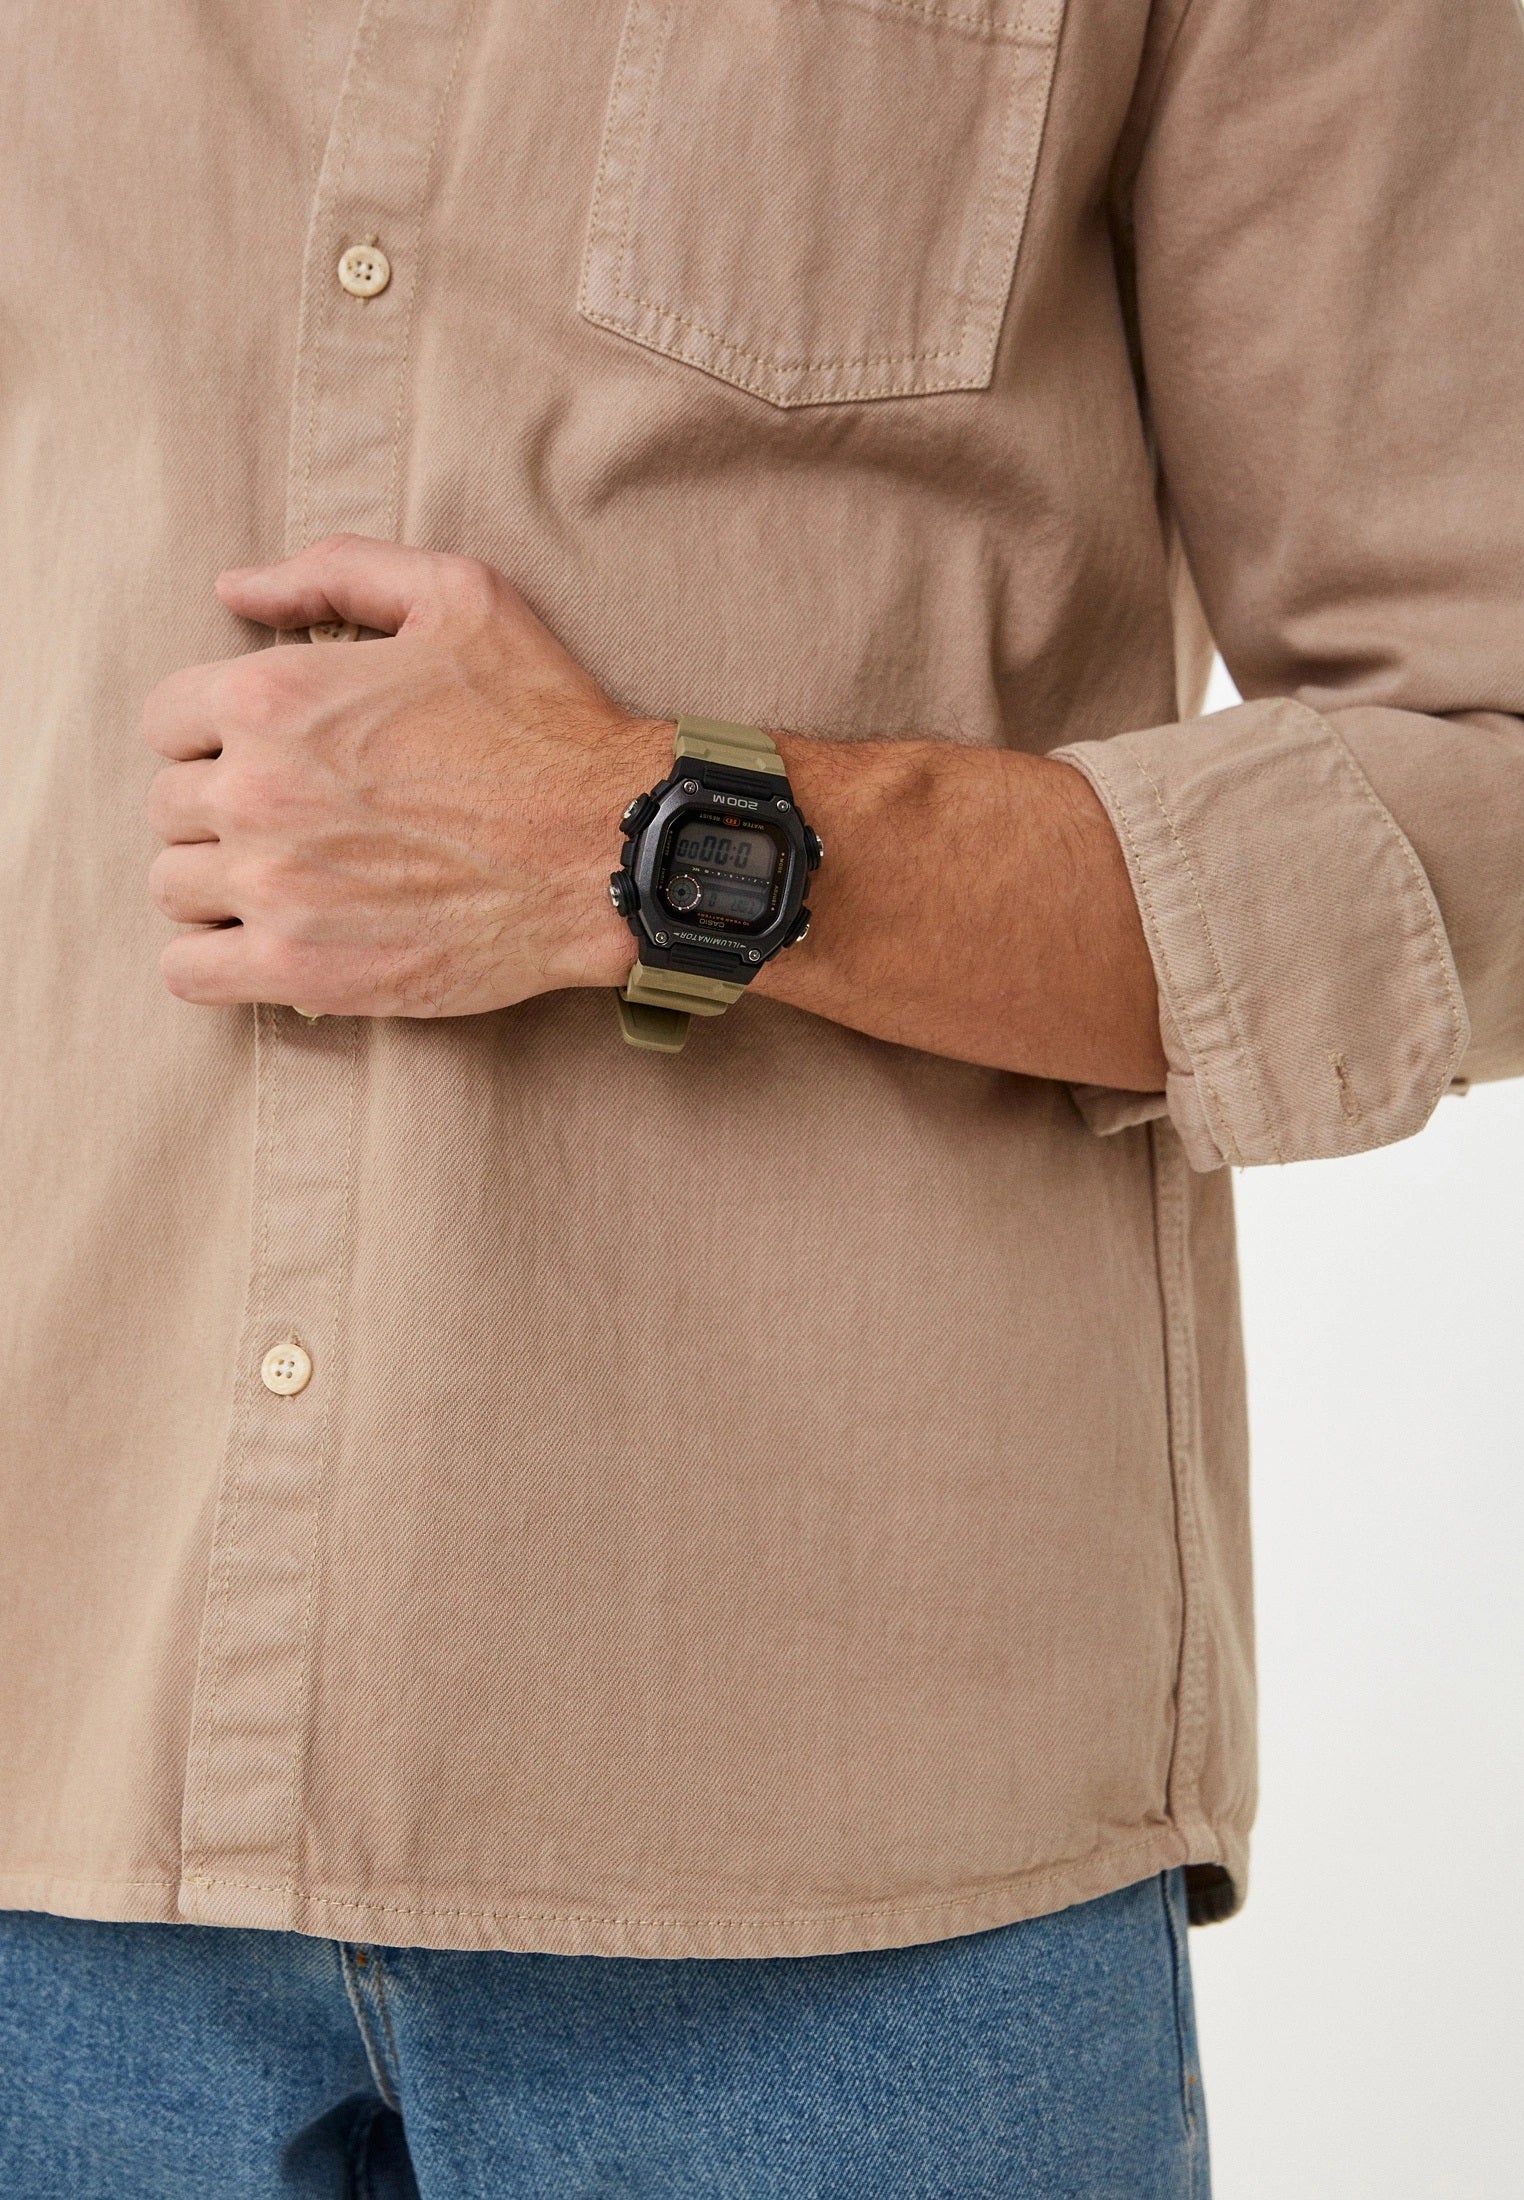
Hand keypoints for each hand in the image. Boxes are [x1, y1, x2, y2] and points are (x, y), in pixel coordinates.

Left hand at [143, 535, 667, 1014]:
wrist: (609, 850)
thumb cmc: (543, 721)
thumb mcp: (458, 597)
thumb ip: (336, 571)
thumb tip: (235, 588)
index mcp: (273, 697)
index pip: (167, 719)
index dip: (215, 732)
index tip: (270, 754)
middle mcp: (256, 792)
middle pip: (170, 805)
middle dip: (221, 808)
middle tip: (295, 820)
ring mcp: (273, 889)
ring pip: (172, 888)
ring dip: (217, 885)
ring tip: (285, 881)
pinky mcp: (301, 970)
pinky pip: (187, 972)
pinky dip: (211, 960)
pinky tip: (264, 942)